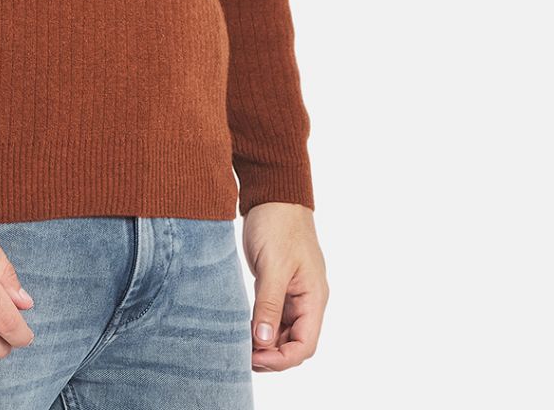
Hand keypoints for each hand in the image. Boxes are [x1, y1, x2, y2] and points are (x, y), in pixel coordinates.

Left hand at [240, 201, 328, 370]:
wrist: (273, 193)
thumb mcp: (274, 266)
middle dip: (271, 355)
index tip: (254, 357)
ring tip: (239, 345)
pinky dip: (259, 326)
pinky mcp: (277, 285)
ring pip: (282, 332)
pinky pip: (271, 316)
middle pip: (294, 343)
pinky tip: (242, 328)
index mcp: (314, 297)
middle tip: (241, 355)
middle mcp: (307, 299)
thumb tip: (264, 342)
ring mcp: (292, 293)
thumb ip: (269, 305)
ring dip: (264, 343)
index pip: (305, 345)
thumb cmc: (279, 224)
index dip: (281, 359)